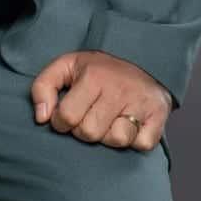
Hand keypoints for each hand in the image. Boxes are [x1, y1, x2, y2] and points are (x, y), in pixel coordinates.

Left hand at [29, 50, 172, 150]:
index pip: (67, 117)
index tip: (67, 113)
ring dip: (108, 136)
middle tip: (88, 115)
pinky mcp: (159, 116)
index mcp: (93, 77)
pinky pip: (141, 144)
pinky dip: (134, 140)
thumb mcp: (66, 66)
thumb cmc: (98, 68)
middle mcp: (118, 90)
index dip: (61, 121)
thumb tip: (41, 118)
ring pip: (116, 140)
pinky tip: (128, 124)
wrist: (140, 56)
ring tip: (108, 120)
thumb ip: (43, 87)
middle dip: (83, 129)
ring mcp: (141, 103)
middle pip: (90, 133)